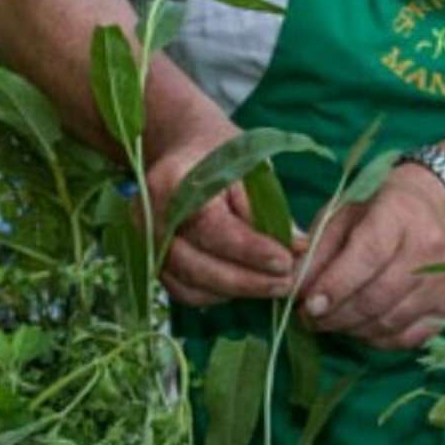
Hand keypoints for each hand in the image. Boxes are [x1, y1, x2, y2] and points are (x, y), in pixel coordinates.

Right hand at [145, 130, 300, 306]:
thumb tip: (298, 247)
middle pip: (196, 266)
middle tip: (286, 282)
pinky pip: (184, 290)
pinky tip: (246, 284)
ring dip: (235, 291)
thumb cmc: (220, 155)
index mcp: (171, 184)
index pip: (212, 229)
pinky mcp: (152, 261)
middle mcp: (149, 217)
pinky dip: (217, 293)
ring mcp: (145, 242)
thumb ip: (268, 209)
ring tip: (273, 284)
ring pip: (190, 285)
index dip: (250, 250)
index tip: (285, 261)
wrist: (183, 151)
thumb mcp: (249, 167)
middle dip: (246, 281)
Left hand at [296, 164, 444, 349]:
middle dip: (336, 315)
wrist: (438, 206)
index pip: (368, 257)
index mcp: (399, 216)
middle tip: (310, 318)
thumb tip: (295, 288)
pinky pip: (408, 337)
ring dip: (352, 329)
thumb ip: (318, 249)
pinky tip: (360, 327)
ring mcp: (444, 281)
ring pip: (390, 322)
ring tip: (331, 322)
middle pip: (377, 297)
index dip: (336, 286)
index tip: (308, 305)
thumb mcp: (343, 213)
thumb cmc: (381, 207)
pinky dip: (378, 339)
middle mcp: (428, 250)